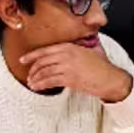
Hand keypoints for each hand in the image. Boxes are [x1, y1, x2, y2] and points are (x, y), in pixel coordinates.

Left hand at [18, 42, 132, 101]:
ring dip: (35, 78)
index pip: (45, 50)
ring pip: (45, 72)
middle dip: (33, 69)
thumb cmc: (102, 66)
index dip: (32, 55)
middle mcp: (67, 55)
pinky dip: (41, 84)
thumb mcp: (91, 50)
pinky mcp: (70, 79)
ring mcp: (68, 67)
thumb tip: (74, 45)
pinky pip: (50, 81)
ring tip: (32, 83)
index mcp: (70, 47)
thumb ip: (80, 45)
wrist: (110, 78)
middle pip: (42, 61)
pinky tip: (38, 87)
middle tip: (29, 74)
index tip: (24, 59)